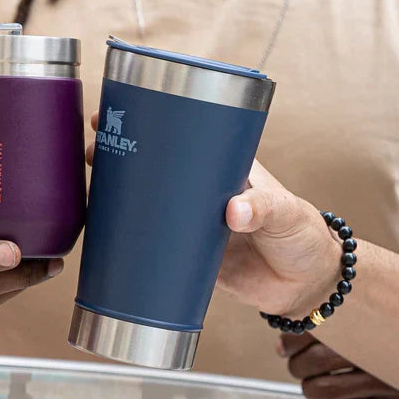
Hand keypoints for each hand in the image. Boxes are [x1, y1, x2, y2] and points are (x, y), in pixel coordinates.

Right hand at [87, 116, 336, 315]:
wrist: (306, 287)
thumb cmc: (304, 238)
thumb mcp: (288, 214)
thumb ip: (264, 209)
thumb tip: (233, 212)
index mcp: (224, 168)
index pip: (184, 138)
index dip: (152, 124)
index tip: (122, 111)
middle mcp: (202, 191)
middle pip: (155, 167)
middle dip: (122, 153)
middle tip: (95, 149)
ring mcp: (190, 222)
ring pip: (147, 202)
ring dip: (119, 193)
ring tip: (91, 182)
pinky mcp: (185, 254)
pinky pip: (150, 241)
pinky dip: (128, 235)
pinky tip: (103, 229)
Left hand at [279, 333, 398, 398]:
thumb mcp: (376, 325)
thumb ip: (338, 325)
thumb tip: (285, 341)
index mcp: (373, 326)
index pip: (317, 329)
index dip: (293, 338)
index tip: (287, 343)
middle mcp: (379, 355)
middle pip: (314, 360)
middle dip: (297, 364)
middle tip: (300, 363)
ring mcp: (387, 385)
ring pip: (320, 389)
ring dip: (309, 386)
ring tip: (316, 381)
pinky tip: (336, 398)